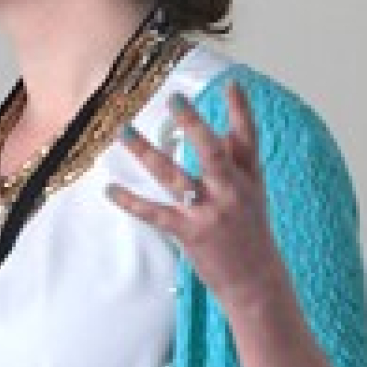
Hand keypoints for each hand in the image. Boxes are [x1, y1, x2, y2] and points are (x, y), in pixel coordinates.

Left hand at [108, 83, 290, 313]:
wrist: (257, 283)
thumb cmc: (251, 234)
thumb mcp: (253, 194)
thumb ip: (238, 161)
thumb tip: (227, 128)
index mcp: (248, 179)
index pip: (248, 138)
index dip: (241, 109)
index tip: (231, 83)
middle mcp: (231, 191)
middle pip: (212, 151)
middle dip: (193, 123)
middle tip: (175, 98)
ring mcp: (210, 212)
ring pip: (175, 176)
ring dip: (147, 152)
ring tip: (124, 132)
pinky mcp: (190, 233)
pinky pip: (155, 213)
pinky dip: (130, 201)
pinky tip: (110, 189)